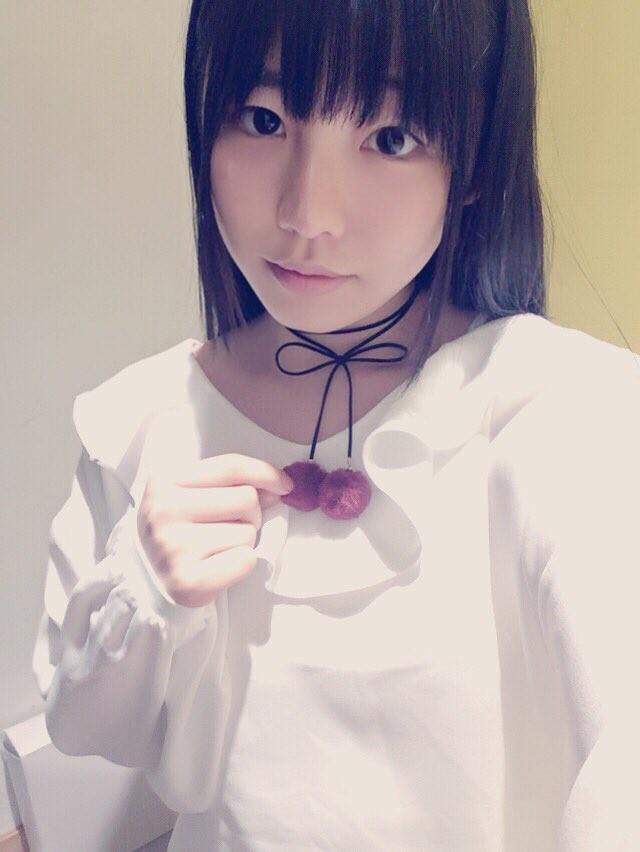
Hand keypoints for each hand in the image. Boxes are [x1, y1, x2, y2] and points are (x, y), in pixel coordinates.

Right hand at [136, 453, 293, 606]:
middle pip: (245, 499)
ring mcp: (172, 546)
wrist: (148, 579)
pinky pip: (245, 561)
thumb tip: (279, 487)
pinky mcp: (186, 580)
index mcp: (164, 481)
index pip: (230, 466)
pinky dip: (240, 565)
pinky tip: (217, 566)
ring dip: (243, 542)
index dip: (265, 473)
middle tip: (228, 527)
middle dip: (250, 514)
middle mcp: (163, 510)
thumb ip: (232, 484)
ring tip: (216, 549)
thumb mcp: (194, 496)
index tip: (285, 485)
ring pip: (247, 533)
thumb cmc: (180, 531)